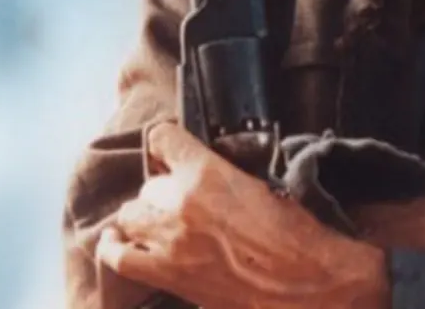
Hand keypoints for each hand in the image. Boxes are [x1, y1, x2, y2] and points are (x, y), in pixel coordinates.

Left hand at [95, 121, 388, 308]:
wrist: (309, 285)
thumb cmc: (299, 237)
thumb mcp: (269, 185)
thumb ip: (228, 176)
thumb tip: (212, 175)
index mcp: (209, 174)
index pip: (162, 139)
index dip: (166, 143)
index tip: (172, 148)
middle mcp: (181, 204)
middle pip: (148, 185)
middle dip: (164, 189)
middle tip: (185, 199)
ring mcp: (170, 243)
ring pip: (130, 216)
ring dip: (145, 216)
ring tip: (161, 221)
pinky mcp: (169, 276)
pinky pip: (120, 258)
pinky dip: (116, 246)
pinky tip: (118, 240)